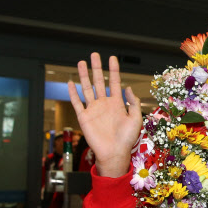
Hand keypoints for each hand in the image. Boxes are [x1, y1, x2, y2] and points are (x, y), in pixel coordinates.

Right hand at [68, 53, 142, 177]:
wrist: (115, 153)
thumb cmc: (127, 138)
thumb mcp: (136, 118)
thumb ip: (134, 102)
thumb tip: (128, 87)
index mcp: (118, 103)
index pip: (115, 82)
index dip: (114, 70)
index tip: (112, 58)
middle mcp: (104, 104)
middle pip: (99, 82)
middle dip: (97, 68)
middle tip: (94, 55)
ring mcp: (94, 109)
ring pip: (87, 89)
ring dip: (84, 76)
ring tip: (81, 63)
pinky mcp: (84, 117)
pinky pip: (77, 103)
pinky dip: (73, 93)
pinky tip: (71, 82)